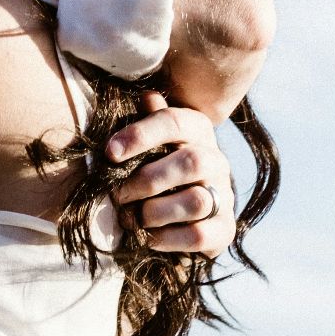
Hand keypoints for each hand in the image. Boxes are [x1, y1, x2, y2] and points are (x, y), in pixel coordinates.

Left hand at [105, 92, 236, 256]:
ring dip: (155, 212)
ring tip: (132, 218)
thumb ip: (147, 122)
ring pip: (196, 200)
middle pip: (191, 162)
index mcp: (197, 130)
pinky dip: (167, 238)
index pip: (174, 121)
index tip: (110, 153)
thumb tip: (147, 96)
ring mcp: (224, 195)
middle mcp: (216, 160)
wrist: (181, 214)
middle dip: (147, 180)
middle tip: (118, 195)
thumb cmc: (154, 167)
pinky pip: (199, 235)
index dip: (140, 134)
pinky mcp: (224, 229)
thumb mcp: (148, 142)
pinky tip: (148, 237)